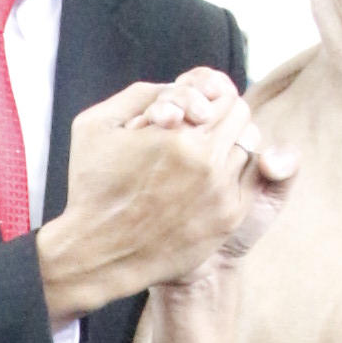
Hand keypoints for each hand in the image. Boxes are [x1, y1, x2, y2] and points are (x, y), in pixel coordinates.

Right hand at [38, 80, 296, 323]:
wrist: (99, 256)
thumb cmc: (92, 190)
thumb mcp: (94, 126)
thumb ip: (138, 95)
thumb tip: (179, 85)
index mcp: (176, 136)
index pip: (224, 96)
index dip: (211, 98)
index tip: (196, 111)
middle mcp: (205, 162)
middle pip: (242, 118)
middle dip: (223, 117)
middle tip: (203, 129)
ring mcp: (221, 193)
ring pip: (249, 147)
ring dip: (231, 145)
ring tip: (204, 155)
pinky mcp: (228, 219)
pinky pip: (250, 180)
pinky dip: (236, 173)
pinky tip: (211, 181)